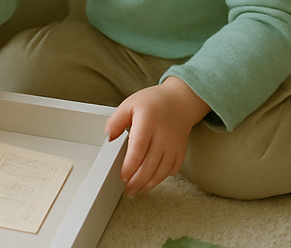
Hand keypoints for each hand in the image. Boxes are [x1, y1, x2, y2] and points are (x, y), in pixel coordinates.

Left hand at [104, 77, 210, 194]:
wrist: (179, 101)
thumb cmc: (153, 102)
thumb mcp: (129, 104)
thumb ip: (116, 121)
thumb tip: (109, 138)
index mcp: (147, 122)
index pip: (138, 150)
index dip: (129, 167)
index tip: (122, 177)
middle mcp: (162, 135)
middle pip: (149, 165)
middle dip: (137, 182)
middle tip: (128, 189)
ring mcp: (173, 145)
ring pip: (161, 171)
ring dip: (149, 184)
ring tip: (138, 189)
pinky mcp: (181, 151)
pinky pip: (172, 170)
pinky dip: (162, 178)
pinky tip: (153, 180)